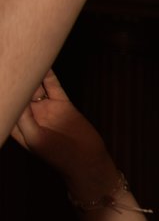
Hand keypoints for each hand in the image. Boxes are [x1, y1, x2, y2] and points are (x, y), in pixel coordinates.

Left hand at [12, 72, 118, 198]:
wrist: (88, 160)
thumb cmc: (58, 156)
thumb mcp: (35, 138)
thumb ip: (23, 118)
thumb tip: (17, 96)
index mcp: (19, 127)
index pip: (7, 105)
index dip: (3, 93)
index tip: (1, 78)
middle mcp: (31, 116)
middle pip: (18, 94)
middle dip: (13, 81)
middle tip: (8, 63)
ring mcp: (47, 109)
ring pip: (35, 87)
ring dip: (30, 76)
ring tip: (24, 59)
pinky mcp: (63, 104)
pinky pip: (54, 87)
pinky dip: (49, 76)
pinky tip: (44, 65)